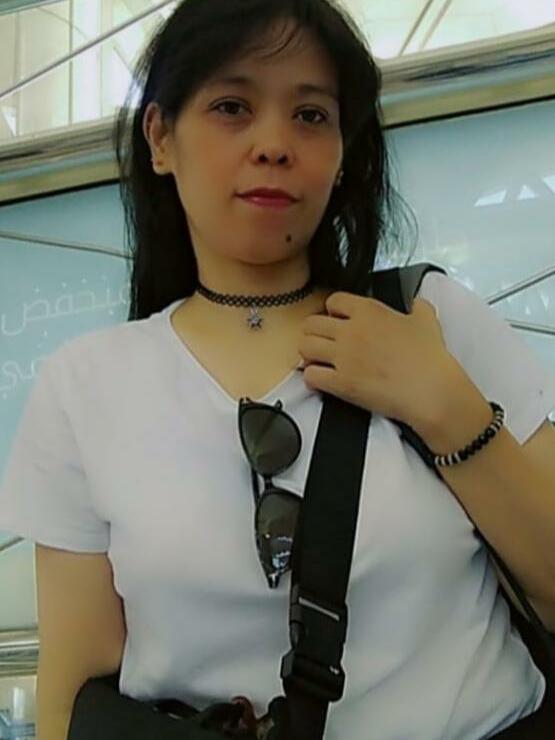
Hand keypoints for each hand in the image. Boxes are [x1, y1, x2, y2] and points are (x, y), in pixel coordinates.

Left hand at [298, 291, 456, 436]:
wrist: (431, 390)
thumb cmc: (431, 357)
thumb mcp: (427, 321)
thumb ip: (418, 306)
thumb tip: (416, 302)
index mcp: (369, 310)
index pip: (333, 300)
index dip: (333, 311)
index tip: (338, 321)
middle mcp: (351, 330)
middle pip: (312, 323)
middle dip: (315, 333)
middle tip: (324, 344)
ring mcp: (343, 356)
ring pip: (305, 347)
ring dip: (309, 354)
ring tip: (320, 362)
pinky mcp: (341, 383)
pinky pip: (310, 376)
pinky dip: (312, 378)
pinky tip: (323, 381)